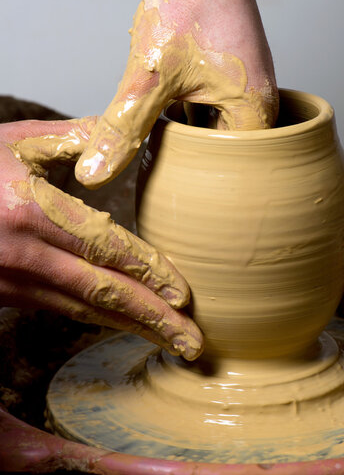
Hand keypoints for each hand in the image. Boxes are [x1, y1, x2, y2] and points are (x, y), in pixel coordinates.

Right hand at [0, 118, 202, 359]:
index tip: (183, 294)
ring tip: (169, 340)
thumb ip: (73, 138)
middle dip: (152, 319)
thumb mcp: (15, 141)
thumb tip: (122, 132)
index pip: (106, 247)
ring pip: (83, 310)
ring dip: (130, 327)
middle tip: (193, 342)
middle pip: (102, 293)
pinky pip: (60, 309)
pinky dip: (97, 318)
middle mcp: (22, 255)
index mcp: (30, 212)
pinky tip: (123, 323)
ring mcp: (10, 281)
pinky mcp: (3, 294)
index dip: (149, 273)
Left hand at [75, 0, 277, 188]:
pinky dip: (189, 116)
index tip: (167, 178)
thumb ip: (124, 127)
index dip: (196, 181)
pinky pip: (212, 112)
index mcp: (256, 114)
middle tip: (161, 159)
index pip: (231, 176)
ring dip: (188, 137)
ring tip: (164, 135)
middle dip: (190, 160)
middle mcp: (261, 106)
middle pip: (224, 159)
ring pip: (215, 135)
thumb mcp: (150, 74)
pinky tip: (167, 108)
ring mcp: (248, 90)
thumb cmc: (191, 1)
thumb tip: (96, 172)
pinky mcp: (233, 77)